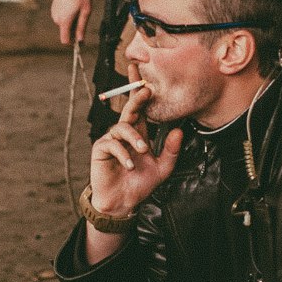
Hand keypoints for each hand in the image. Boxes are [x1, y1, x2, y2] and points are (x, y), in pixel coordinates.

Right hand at [52, 0, 90, 46]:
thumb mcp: (85, 11)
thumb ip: (82, 27)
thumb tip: (80, 40)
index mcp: (64, 21)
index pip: (65, 40)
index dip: (72, 43)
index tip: (79, 41)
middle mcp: (56, 18)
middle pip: (65, 31)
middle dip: (73, 30)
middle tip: (82, 19)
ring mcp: (54, 12)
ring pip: (63, 23)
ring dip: (70, 21)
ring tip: (78, 10)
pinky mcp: (54, 7)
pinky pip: (61, 16)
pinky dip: (66, 15)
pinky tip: (72, 6)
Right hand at [89, 85, 181, 217]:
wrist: (123, 202)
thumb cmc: (140, 184)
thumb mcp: (163, 168)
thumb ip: (171, 150)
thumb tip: (180, 131)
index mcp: (139, 133)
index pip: (142, 109)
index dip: (143, 93)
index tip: (149, 78)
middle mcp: (125, 132)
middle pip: (129, 108)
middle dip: (137, 97)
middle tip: (146, 91)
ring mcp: (112, 139)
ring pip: (122, 127)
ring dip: (134, 137)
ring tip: (143, 150)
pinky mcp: (100, 149)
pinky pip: (112, 143)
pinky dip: (122, 153)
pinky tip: (129, 165)